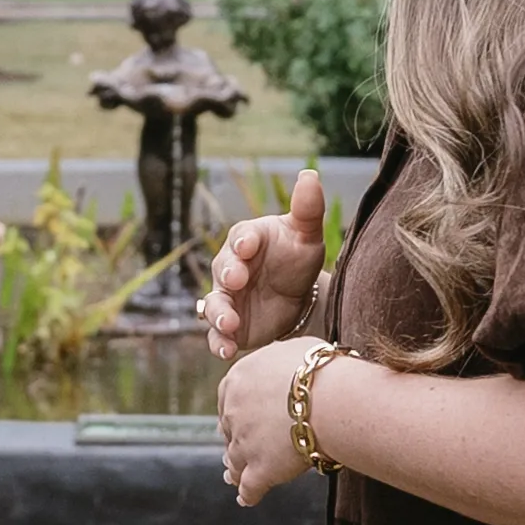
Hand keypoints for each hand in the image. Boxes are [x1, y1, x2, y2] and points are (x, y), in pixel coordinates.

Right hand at [205, 169, 325, 362]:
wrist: (300, 297)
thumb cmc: (297, 257)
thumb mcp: (307, 234)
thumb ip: (307, 208)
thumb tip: (310, 174)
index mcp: (248, 240)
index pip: (241, 236)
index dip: (243, 240)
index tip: (249, 245)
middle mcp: (230, 267)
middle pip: (221, 269)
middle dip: (228, 274)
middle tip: (237, 279)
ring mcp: (228, 298)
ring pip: (214, 304)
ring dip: (219, 313)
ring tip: (230, 322)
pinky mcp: (229, 326)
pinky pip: (217, 335)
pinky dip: (219, 342)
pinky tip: (227, 351)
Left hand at [217, 337, 318, 508]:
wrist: (331, 399)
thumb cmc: (321, 371)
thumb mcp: (293, 351)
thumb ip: (277, 361)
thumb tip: (284, 362)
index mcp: (237, 380)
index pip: (228, 400)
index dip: (236, 412)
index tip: (241, 418)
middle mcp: (233, 413)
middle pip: (229, 431)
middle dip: (235, 439)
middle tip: (239, 448)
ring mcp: (244, 444)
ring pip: (234, 461)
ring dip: (235, 469)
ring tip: (233, 477)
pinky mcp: (260, 470)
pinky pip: (249, 488)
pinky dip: (248, 494)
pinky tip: (247, 499)